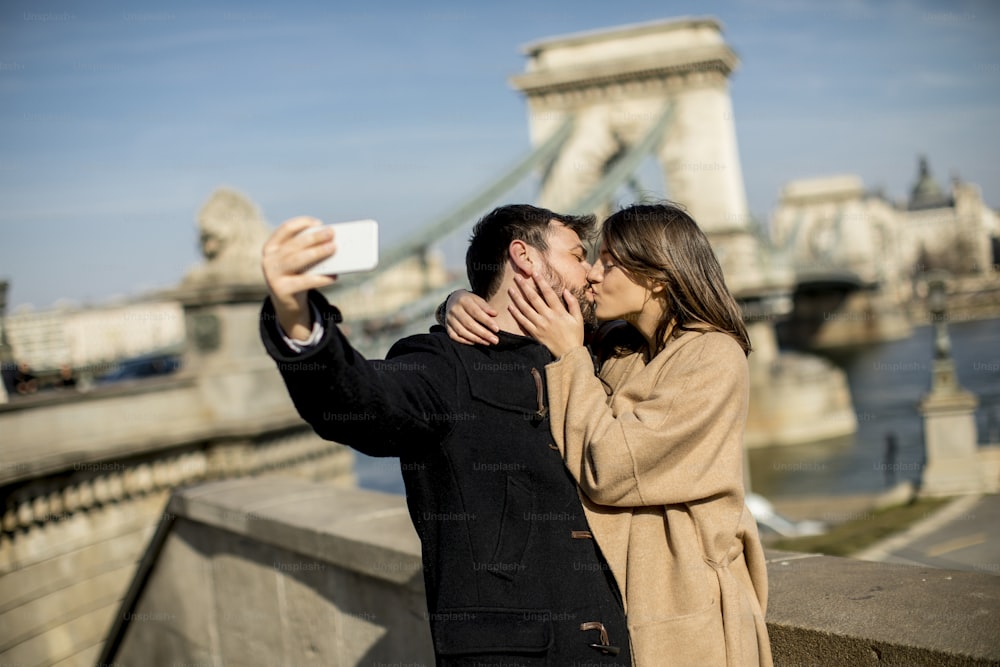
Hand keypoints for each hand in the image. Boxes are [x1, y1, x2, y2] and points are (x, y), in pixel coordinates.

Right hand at [261, 216, 337, 339]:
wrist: (287, 303)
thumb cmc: (296, 275)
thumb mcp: (297, 261)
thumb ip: (307, 250)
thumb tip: (331, 241)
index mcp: (271, 247)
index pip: (286, 229)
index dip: (302, 223)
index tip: (319, 223)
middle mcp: (269, 260)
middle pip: (294, 244)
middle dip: (314, 237)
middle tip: (331, 233)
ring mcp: (273, 275)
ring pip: (298, 260)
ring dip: (317, 252)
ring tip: (333, 249)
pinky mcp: (282, 290)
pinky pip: (305, 281)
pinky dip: (321, 278)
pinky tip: (334, 276)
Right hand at [445, 290, 498, 344]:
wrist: (453, 300)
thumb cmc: (470, 301)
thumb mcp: (478, 299)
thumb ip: (486, 307)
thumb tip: (495, 314)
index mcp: (463, 300)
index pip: (476, 312)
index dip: (487, 321)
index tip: (497, 329)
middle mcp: (454, 310)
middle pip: (469, 324)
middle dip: (483, 333)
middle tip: (495, 340)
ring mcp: (449, 319)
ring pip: (462, 332)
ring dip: (476, 339)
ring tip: (488, 343)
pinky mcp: (447, 327)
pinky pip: (455, 336)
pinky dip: (465, 341)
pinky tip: (476, 342)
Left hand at [508, 273, 584, 357]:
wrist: (569, 355)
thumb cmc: (575, 336)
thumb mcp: (578, 319)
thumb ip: (573, 303)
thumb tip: (566, 291)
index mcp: (559, 312)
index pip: (548, 293)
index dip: (541, 282)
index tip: (534, 272)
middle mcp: (548, 317)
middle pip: (533, 298)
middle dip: (525, 286)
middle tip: (517, 277)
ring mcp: (539, 325)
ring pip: (525, 308)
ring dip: (517, 298)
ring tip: (511, 289)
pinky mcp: (534, 333)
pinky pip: (523, 322)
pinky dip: (516, 314)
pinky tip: (511, 306)